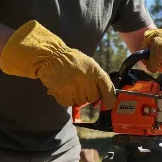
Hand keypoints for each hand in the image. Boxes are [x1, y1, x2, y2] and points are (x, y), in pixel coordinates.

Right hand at [0, 20, 115, 107]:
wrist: (51, 56)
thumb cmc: (73, 62)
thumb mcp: (90, 66)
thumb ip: (98, 81)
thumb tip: (102, 101)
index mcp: (96, 71)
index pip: (108, 89)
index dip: (109, 100)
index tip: (108, 105)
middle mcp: (86, 79)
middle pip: (93, 98)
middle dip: (88, 95)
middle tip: (80, 86)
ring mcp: (74, 87)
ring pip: (81, 102)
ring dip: (76, 97)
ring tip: (71, 84)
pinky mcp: (62, 93)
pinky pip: (68, 103)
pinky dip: (66, 99)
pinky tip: (64, 88)